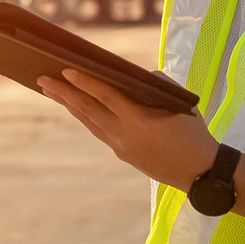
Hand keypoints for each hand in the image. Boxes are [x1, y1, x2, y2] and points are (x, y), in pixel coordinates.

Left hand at [38, 69, 244, 215]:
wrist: (201, 174)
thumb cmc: (194, 133)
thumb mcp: (179, 102)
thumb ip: (155, 84)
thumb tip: (130, 75)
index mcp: (140, 121)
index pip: (106, 96)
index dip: (85, 82)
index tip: (65, 69)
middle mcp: (125, 135)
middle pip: (88, 110)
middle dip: (63, 93)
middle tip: (42, 79)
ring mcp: (121, 147)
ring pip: (89, 121)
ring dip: (69, 104)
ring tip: (51, 90)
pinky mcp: (122, 154)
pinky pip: (98, 131)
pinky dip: (85, 116)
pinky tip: (76, 106)